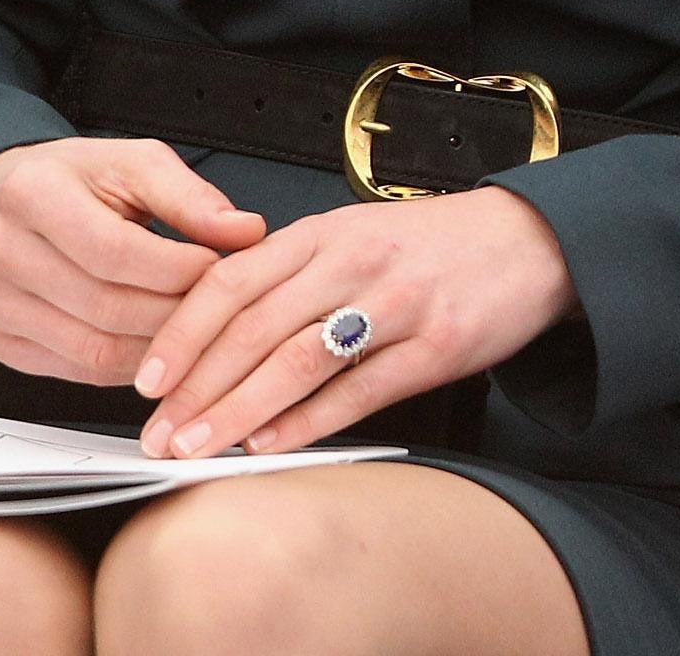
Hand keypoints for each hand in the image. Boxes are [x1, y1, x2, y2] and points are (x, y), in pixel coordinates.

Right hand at [0, 139, 266, 385]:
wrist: (2, 199)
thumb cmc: (77, 180)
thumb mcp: (135, 163)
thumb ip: (190, 197)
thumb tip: (244, 231)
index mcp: (32, 193)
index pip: (116, 251)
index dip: (179, 268)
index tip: (223, 269)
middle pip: (106, 305)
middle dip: (176, 313)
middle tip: (221, 308)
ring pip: (92, 347)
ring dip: (158, 349)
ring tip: (199, 331)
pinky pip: (73, 369)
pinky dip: (126, 367)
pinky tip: (158, 350)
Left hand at [134, 186, 575, 458]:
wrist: (534, 240)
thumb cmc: (438, 244)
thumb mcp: (358, 234)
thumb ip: (292, 273)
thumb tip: (216, 333)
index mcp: (328, 232)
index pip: (232, 281)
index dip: (181, 334)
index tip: (145, 380)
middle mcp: (356, 262)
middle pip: (254, 329)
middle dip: (195, 390)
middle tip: (158, 434)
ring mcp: (398, 305)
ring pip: (297, 362)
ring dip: (236, 412)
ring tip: (198, 449)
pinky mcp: (436, 347)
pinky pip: (357, 392)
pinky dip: (306, 423)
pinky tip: (271, 445)